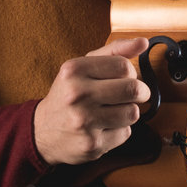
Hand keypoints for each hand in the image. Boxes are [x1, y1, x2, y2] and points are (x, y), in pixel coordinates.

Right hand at [33, 38, 150, 166]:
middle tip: (132, 95)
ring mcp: (84, 121)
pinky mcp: (92, 144)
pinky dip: (119, 130)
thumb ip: (114, 51)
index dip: (131, 73)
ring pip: (133, 113)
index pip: (124, 66)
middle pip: (133, 89)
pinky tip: (103, 128)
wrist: (43, 132)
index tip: (126, 78)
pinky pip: (125, 133)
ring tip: (113, 111)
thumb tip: (143, 42)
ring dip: (128, 112)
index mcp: (74, 70)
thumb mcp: (83, 66)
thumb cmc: (69, 94)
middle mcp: (77, 94)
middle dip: (140, 92)